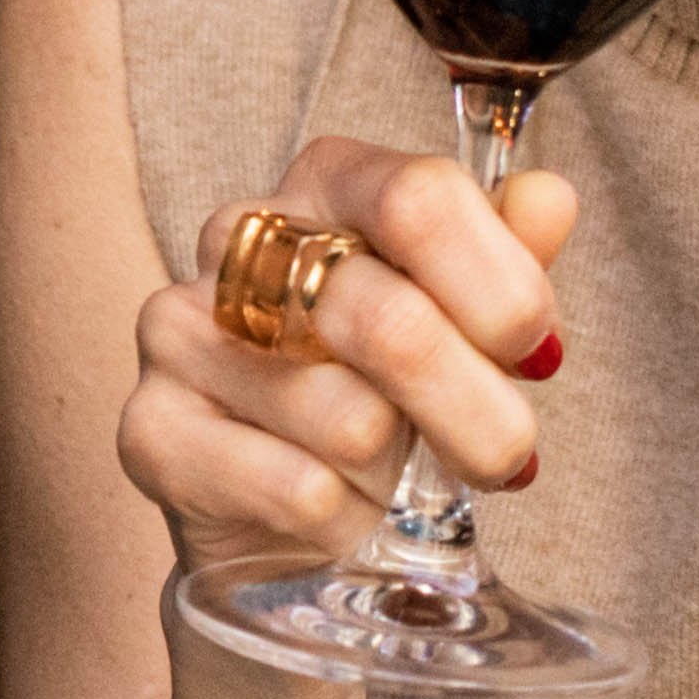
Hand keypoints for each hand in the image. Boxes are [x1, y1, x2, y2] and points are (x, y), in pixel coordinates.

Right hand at [117, 132, 571, 573]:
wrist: (286, 512)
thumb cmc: (383, 386)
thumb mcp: (461, 317)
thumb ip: (506, 255)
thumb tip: (548, 199)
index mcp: (327, 180)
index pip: (420, 198)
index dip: (500, 287)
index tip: (539, 354)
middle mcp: (238, 238)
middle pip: (388, 317)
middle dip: (477, 410)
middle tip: (508, 456)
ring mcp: (180, 330)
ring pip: (347, 418)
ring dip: (397, 471)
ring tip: (384, 470)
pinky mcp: (149, 429)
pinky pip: (295, 489)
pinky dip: (344, 517)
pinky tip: (334, 506)